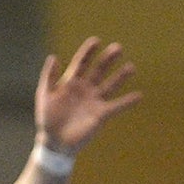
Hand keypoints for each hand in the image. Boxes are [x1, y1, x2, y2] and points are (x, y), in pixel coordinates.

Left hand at [36, 38, 140, 153]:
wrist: (54, 141)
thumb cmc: (47, 118)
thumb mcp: (44, 96)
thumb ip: (49, 77)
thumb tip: (54, 56)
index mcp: (71, 82)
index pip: (82, 63)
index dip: (88, 52)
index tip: (96, 41)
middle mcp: (86, 88)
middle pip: (99, 70)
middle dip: (108, 59)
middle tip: (118, 47)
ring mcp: (95, 100)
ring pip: (111, 85)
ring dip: (121, 76)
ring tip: (131, 67)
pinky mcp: (102, 114)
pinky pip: (117, 106)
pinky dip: (128, 101)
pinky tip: (139, 95)